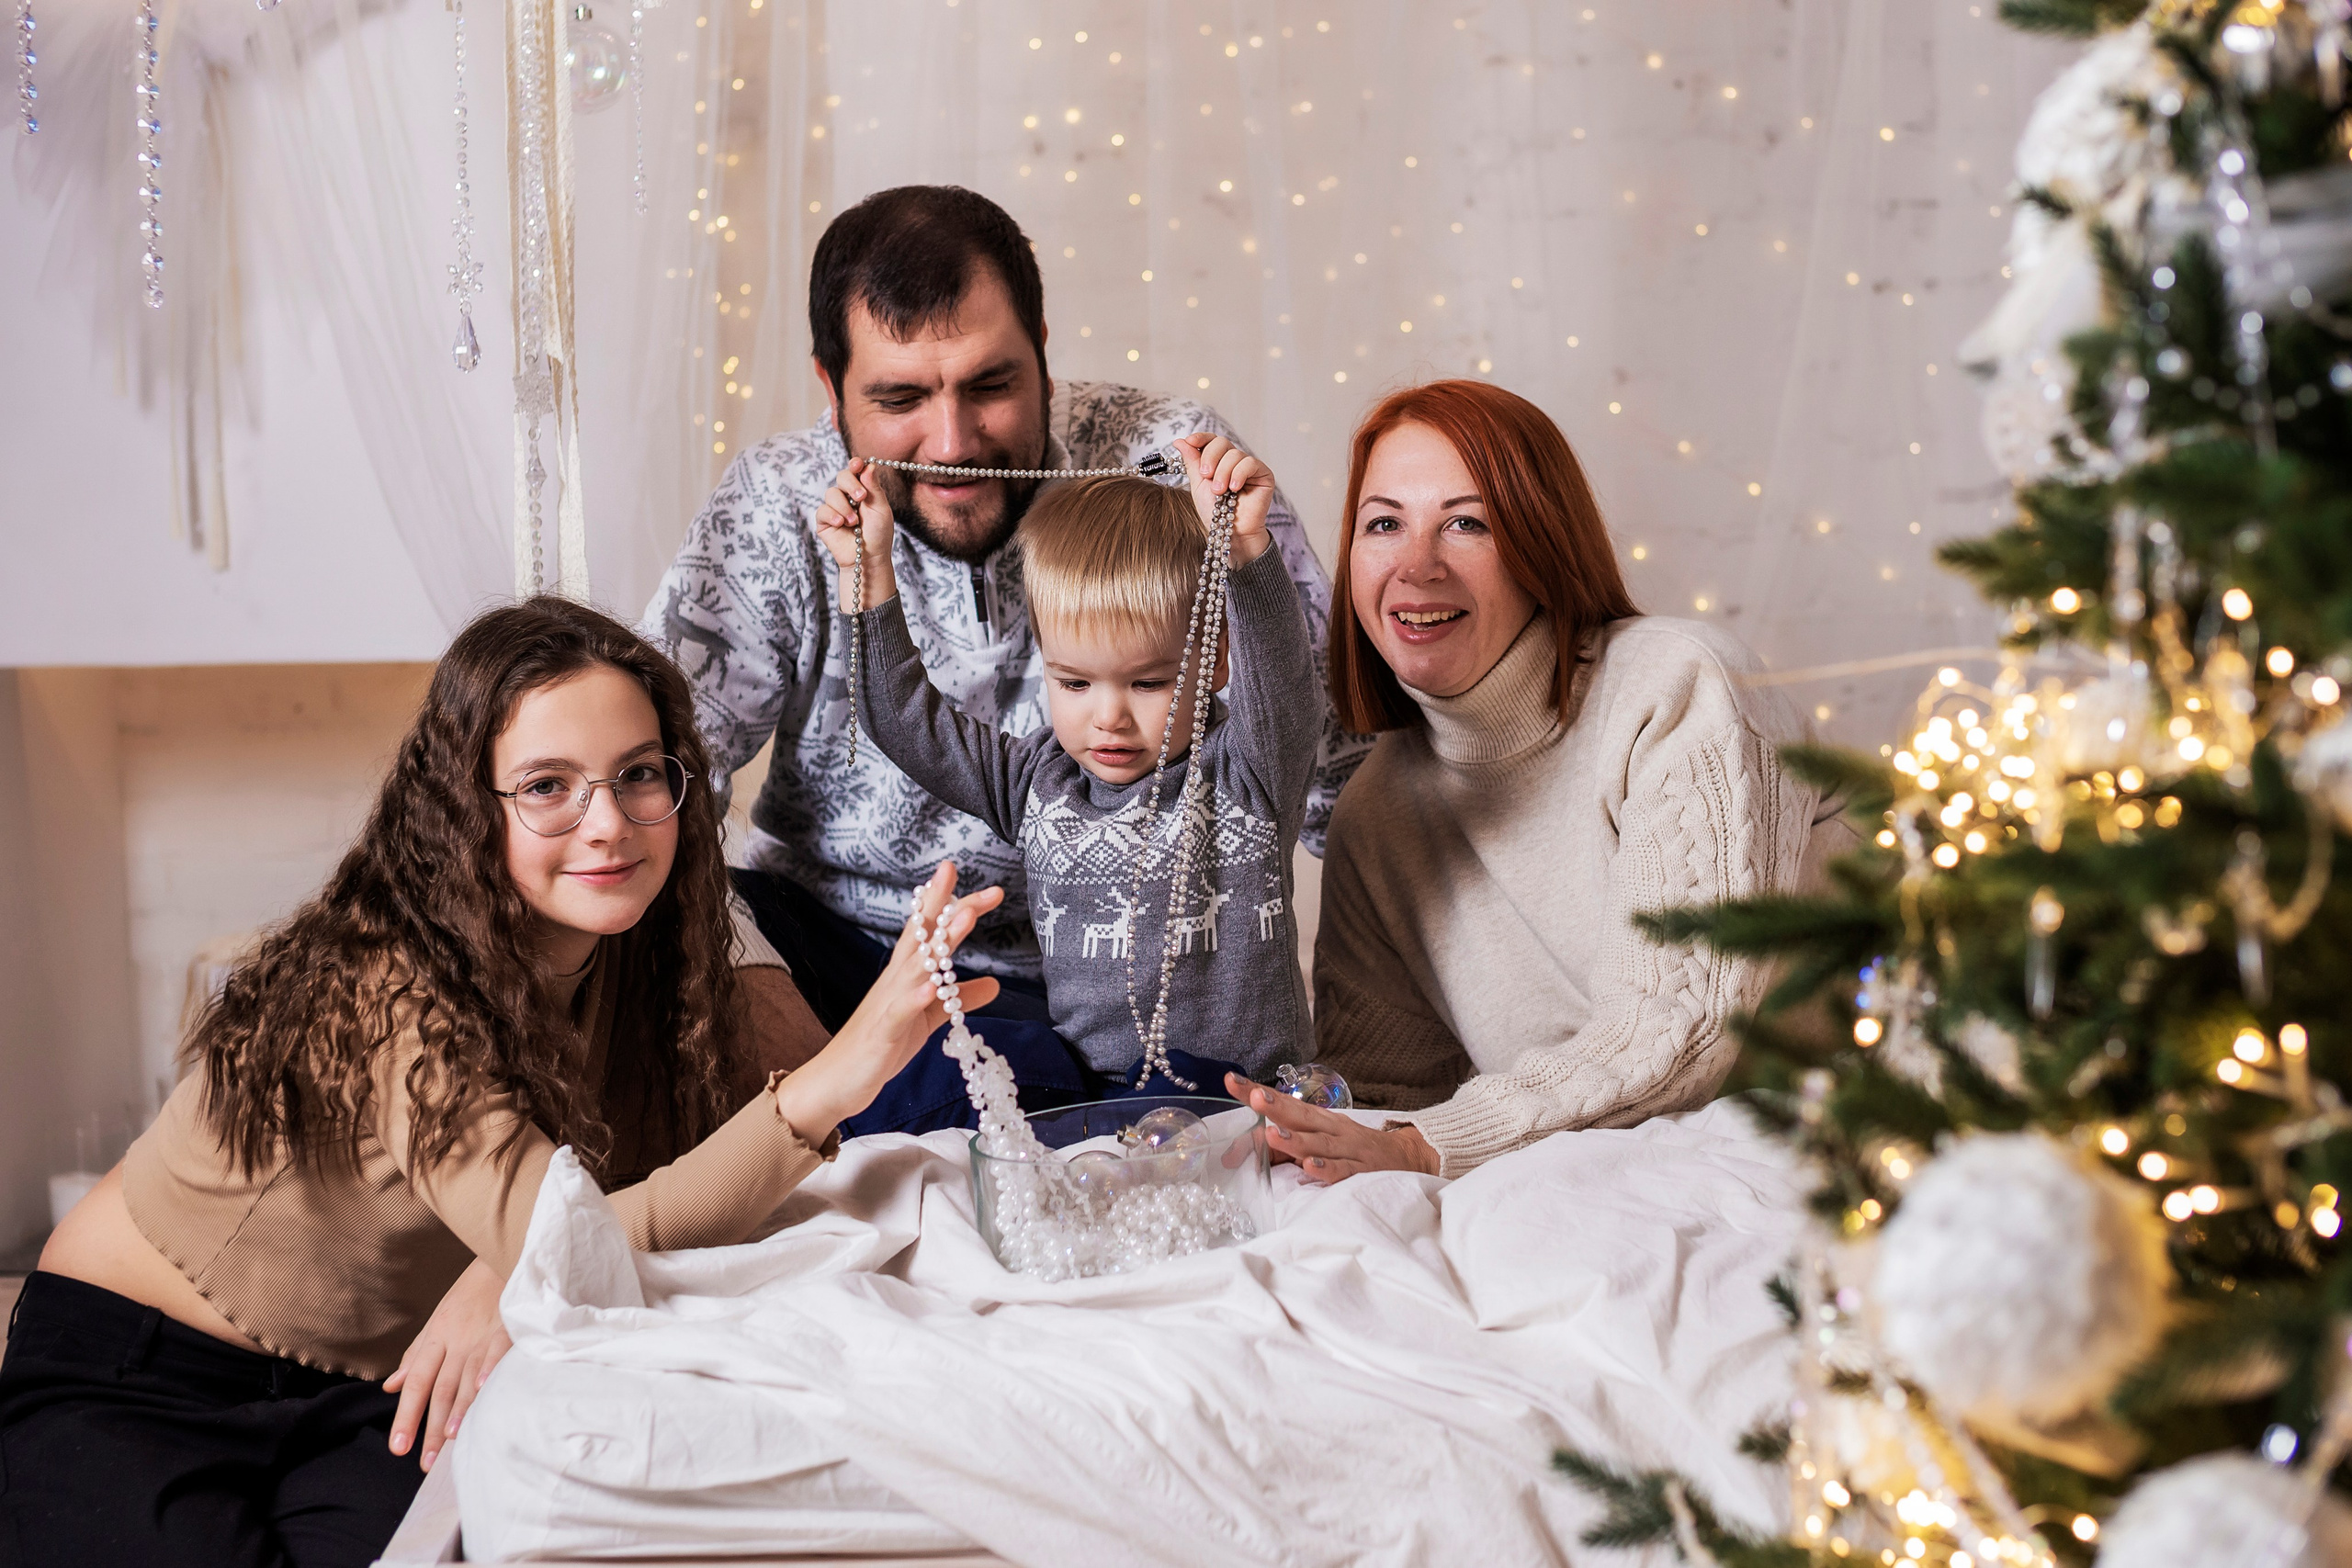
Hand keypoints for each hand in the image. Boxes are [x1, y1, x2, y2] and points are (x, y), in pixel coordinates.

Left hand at [384, 1257, 510, 1471]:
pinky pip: (498, 1350)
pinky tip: (485, 1392)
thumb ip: (416, 1356)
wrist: (501, 1255)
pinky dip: (492, 1370)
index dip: (406, 1416)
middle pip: (440, 1389)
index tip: (398, 1449)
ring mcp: (481, 1334)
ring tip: (453, 1439)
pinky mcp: (508, 1326)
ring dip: (460, 1407)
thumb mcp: (437, 1322)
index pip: (416, 1384)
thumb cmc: (470, 1294)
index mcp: (436, 1340)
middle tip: (427, 1462)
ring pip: (466, 1376)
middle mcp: (455, 1341)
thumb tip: (389, 1387)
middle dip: (432, 1427)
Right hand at [772, 861, 1003, 1140]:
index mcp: (906, 974)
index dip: (955, 906)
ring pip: (916, 966)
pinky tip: (930, 987)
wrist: (836, 1081)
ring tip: (964, 917)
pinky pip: (899, 1013)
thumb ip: (959, 998)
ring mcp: (888, 1004)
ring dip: (940, 941)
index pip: (931, 931)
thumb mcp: (929, 1019)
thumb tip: (995, 984)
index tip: (988, 889)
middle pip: (921, 935)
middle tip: (954, 870)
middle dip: (941, 903)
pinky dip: (914, 999)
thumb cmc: (881, 1045)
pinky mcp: (882, 1033)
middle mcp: (896, 981)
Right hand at [811, 459, 897, 610]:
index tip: (857, 463)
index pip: (856, 471)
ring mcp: (834, 508)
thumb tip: (869, 465)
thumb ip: (874, 487)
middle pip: (841, 476)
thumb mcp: (880, 508)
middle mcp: (847, 497)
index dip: (854, 465)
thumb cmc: (878, 534)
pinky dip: (833, 515)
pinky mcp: (824, 521)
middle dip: (850, 484)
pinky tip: (842, 524)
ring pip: (831, 493)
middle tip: (861, 497)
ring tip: (854, 522)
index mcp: (862, 490)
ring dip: (844, 507)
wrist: (869, 558)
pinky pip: (822, 510)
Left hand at [1174, 433, 1274, 564]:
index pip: (1211, 440)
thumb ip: (1191, 461)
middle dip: (1210, 457)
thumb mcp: (1198, 484)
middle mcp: (1234, 461)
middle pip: (1222, 442)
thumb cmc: (1215, 512)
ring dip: (1223, 473)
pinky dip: (1239, 474)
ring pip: (1235, 454)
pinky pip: (1250, 463)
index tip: (1190, 441)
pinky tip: (1234, 488)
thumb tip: (1179, 441)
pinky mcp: (1264, 474)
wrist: (1229, 532)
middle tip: (1206, 476)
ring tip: (1220, 491)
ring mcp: (1250, 467)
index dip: (1201, 438)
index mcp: (1218, 461)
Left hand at [1226, 1073, 1439, 1183]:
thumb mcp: (1318, 1141)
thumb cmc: (1351, 1148)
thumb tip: (1237, 1153)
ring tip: (1274, 1133)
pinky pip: (1344, 1171)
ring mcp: (1347, 1150)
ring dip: (1297, 1140)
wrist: (1405, 1157)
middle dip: (1276, 1106)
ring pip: (1319, 1144)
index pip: (1283, 1102)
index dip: (1256, 1091)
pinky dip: (1328, 1169)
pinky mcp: (1363, 1172)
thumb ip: (1278, 1148)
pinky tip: (1311, 1168)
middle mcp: (1331, 1130)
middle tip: (1253, 1097)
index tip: (1230, 1080)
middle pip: (1301, 1116)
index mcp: (1317, 1119)